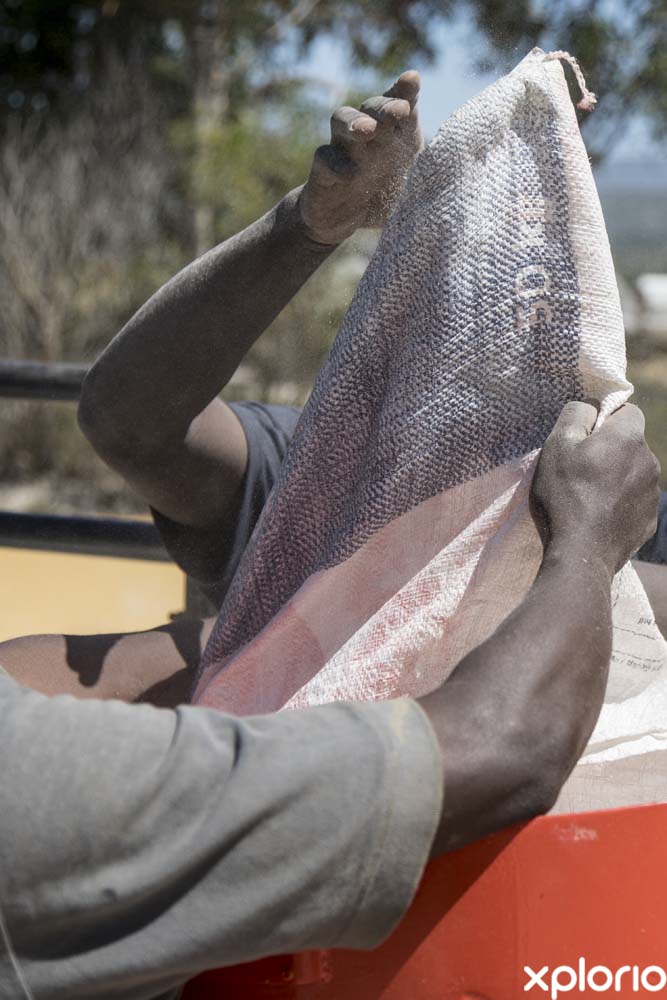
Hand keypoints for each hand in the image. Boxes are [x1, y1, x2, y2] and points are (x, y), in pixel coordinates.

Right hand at [298, 71, 422, 245]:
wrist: (342, 221)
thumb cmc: (383, 199)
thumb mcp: (415, 189)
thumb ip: (433, 176)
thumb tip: (462, 169)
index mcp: (393, 134)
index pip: (399, 103)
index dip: (405, 89)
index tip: (412, 79)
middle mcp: (368, 134)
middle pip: (372, 106)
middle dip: (384, 105)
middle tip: (398, 111)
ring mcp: (342, 149)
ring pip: (341, 118)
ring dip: (355, 121)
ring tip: (367, 130)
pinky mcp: (322, 173)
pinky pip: (324, 158)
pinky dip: (335, 164)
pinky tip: (348, 174)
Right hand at [531, 401, 659, 575]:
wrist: (582, 552)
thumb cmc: (566, 494)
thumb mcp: (556, 445)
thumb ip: (575, 414)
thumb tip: (589, 406)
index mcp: (628, 438)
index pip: (628, 410)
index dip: (606, 418)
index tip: (585, 436)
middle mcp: (650, 461)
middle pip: (631, 444)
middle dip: (611, 450)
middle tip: (581, 469)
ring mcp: (653, 493)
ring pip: (635, 473)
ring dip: (616, 478)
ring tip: (588, 497)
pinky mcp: (650, 520)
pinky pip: (635, 502)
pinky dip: (620, 504)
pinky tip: (598, 516)